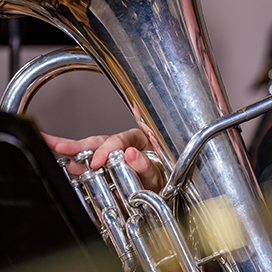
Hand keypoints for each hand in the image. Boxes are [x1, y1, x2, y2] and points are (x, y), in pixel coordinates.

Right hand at [43, 128, 164, 190]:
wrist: (156, 193)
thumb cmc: (158, 179)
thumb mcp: (156, 174)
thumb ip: (145, 165)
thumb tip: (132, 154)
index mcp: (137, 141)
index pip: (120, 140)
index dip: (107, 150)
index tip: (98, 162)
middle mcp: (121, 145)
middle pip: (98, 141)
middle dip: (79, 145)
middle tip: (62, 147)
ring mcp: (108, 155)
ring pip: (87, 148)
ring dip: (68, 148)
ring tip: (50, 144)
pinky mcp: (100, 167)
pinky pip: (84, 162)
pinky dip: (69, 159)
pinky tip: (55, 154)